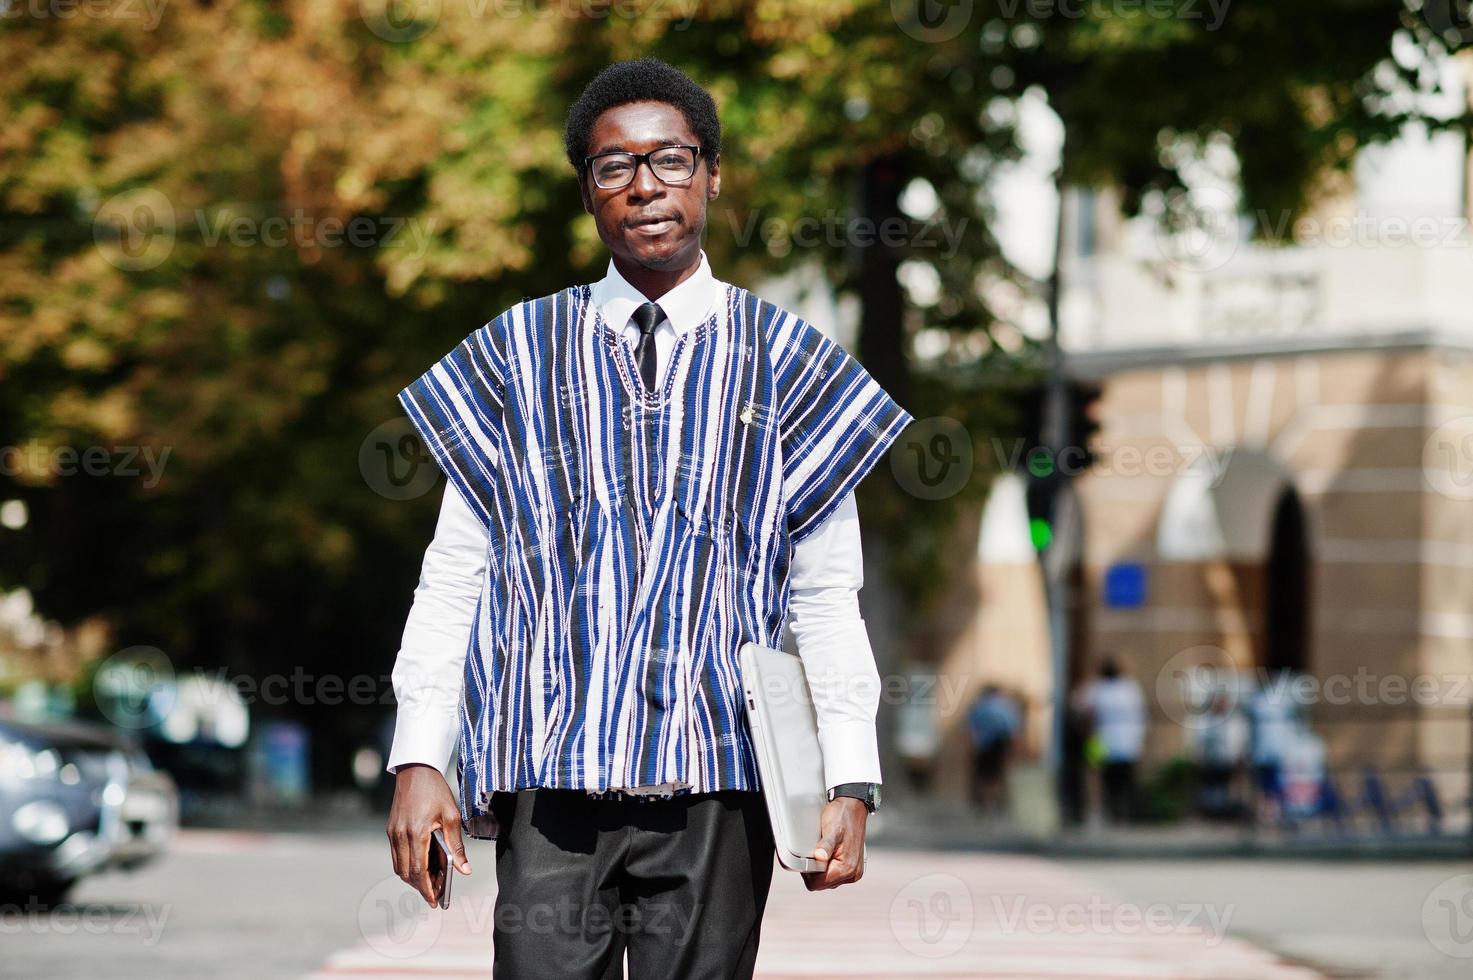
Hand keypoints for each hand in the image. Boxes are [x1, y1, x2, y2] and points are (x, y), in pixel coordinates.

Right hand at [387, 763, 471, 907]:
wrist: (415, 770)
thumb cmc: (436, 791)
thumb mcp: (452, 817)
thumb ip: (456, 846)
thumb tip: (464, 870)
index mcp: (416, 833)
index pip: (418, 871)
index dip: (427, 889)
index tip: (436, 901)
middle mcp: (400, 836)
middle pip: (406, 874)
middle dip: (421, 887)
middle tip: (437, 894)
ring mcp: (393, 833)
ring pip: (399, 867)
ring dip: (413, 878)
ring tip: (431, 882)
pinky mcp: (390, 830)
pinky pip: (397, 856)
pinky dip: (408, 865)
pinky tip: (422, 866)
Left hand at [801, 797, 866, 891]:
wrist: (854, 807)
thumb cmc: (842, 816)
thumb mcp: (831, 829)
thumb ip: (825, 845)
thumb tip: (819, 857)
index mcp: (847, 868)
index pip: (817, 884)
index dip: (808, 873)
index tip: (807, 858)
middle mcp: (853, 874)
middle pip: (822, 884)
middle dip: (815, 871)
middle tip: (815, 851)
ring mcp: (854, 872)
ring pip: (828, 880)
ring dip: (822, 868)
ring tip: (823, 850)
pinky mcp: (853, 867)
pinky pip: (835, 874)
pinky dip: (829, 866)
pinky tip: (829, 852)